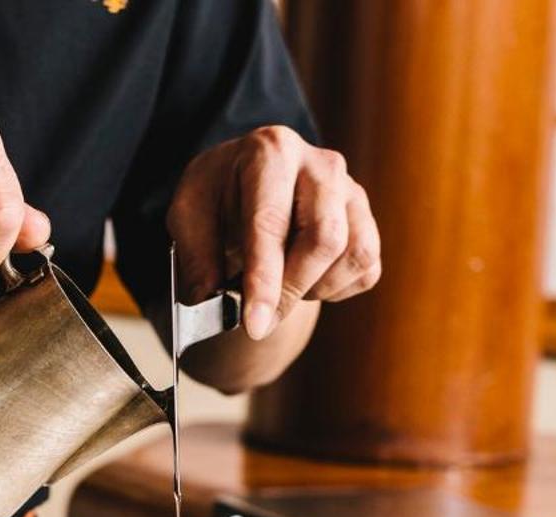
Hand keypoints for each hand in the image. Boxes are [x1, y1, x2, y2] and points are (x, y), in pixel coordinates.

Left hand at [166, 125, 380, 340]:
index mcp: (272, 152)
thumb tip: (212, 301)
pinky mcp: (368, 222)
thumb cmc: (219, 198)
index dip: (264, 280)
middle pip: (324, 239)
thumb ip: (196, 257)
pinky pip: (364, 271)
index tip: (254, 326)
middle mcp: (322, 165)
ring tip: (278, 280)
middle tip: (258, 321)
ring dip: (312, 288)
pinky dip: (333, 289)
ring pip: (352, 256)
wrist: (249, 186)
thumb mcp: (188, 215)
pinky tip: (303, 277)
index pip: (271, 222)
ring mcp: (352, 192)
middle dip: (289, 291)